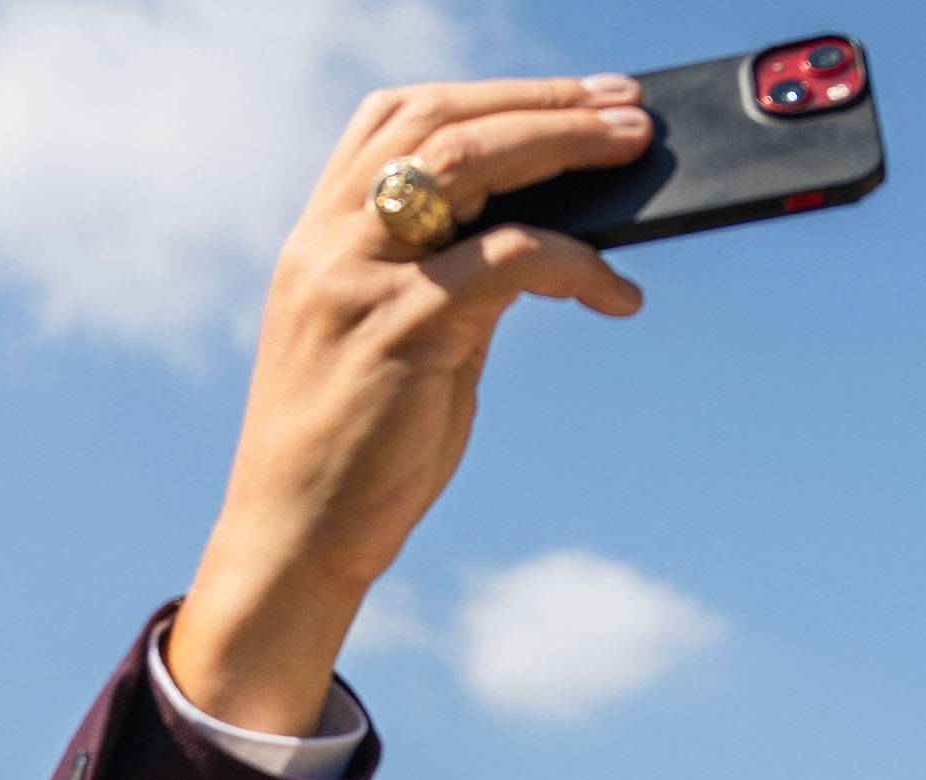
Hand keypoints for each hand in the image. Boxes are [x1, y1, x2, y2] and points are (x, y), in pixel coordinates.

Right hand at [167, 73, 652, 733]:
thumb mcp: (401, 342)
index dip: (490, 93)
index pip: (396, 117)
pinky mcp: (402, 327)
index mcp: (320, 236)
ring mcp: (360, 278)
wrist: (295, 540)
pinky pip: (510, 260)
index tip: (571, 96)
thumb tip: (547, 237)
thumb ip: (452, 281)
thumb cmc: (357, 452)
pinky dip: (578, 263)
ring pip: (469, 162)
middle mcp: (329, 241)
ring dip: (561, 141)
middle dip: (543, 103)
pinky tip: (618, 295)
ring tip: (631, 149)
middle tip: (627, 109)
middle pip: (440, 120)